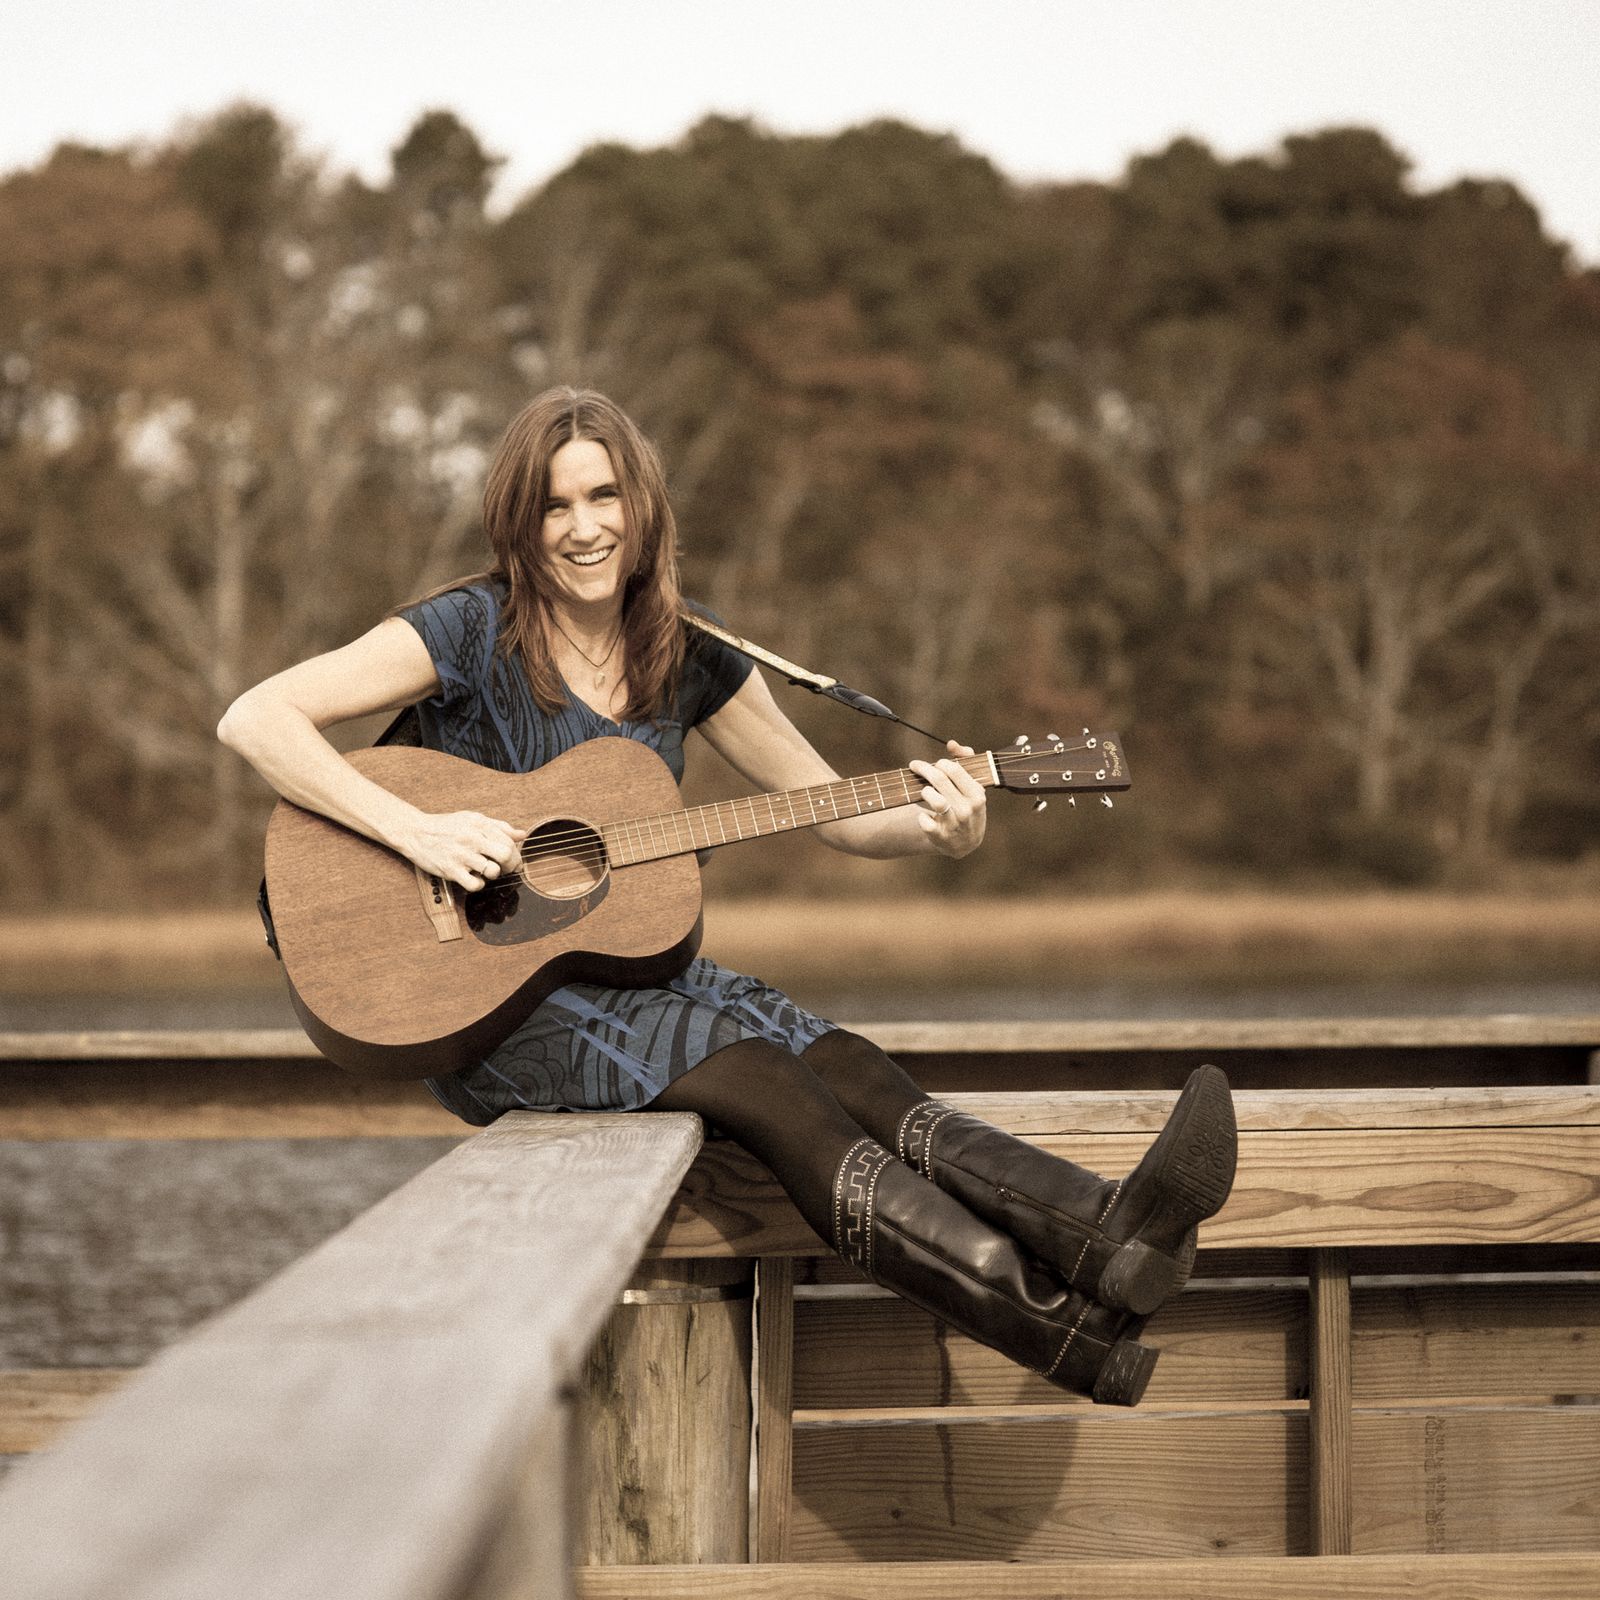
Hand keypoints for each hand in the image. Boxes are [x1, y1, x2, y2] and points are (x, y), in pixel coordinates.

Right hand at [400, 810, 528, 891]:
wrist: (415, 832)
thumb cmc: (446, 826)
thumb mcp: (473, 819)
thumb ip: (499, 826)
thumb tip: (522, 835)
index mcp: (479, 824)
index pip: (509, 841)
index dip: (516, 854)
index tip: (514, 861)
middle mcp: (472, 838)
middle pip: (505, 855)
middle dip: (511, 865)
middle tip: (506, 869)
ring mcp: (461, 855)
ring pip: (492, 871)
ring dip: (493, 874)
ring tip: (486, 871)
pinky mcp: (451, 870)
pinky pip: (475, 884)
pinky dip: (478, 884)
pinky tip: (473, 877)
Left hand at [909, 741, 986, 858]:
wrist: (966, 843)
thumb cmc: (968, 807)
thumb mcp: (973, 786)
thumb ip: (965, 760)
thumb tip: (951, 744)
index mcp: (977, 794)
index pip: (954, 769)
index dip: (939, 763)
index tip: (931, 763)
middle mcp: (967, 809)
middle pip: (939, 779)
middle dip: (924, 769)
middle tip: (915, 766)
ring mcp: (954, 824)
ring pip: (934, 799)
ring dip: (925, 791)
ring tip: (925, 791)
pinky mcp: (941, 837)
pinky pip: (924, 822)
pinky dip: (921, 817)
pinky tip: (924, 815)